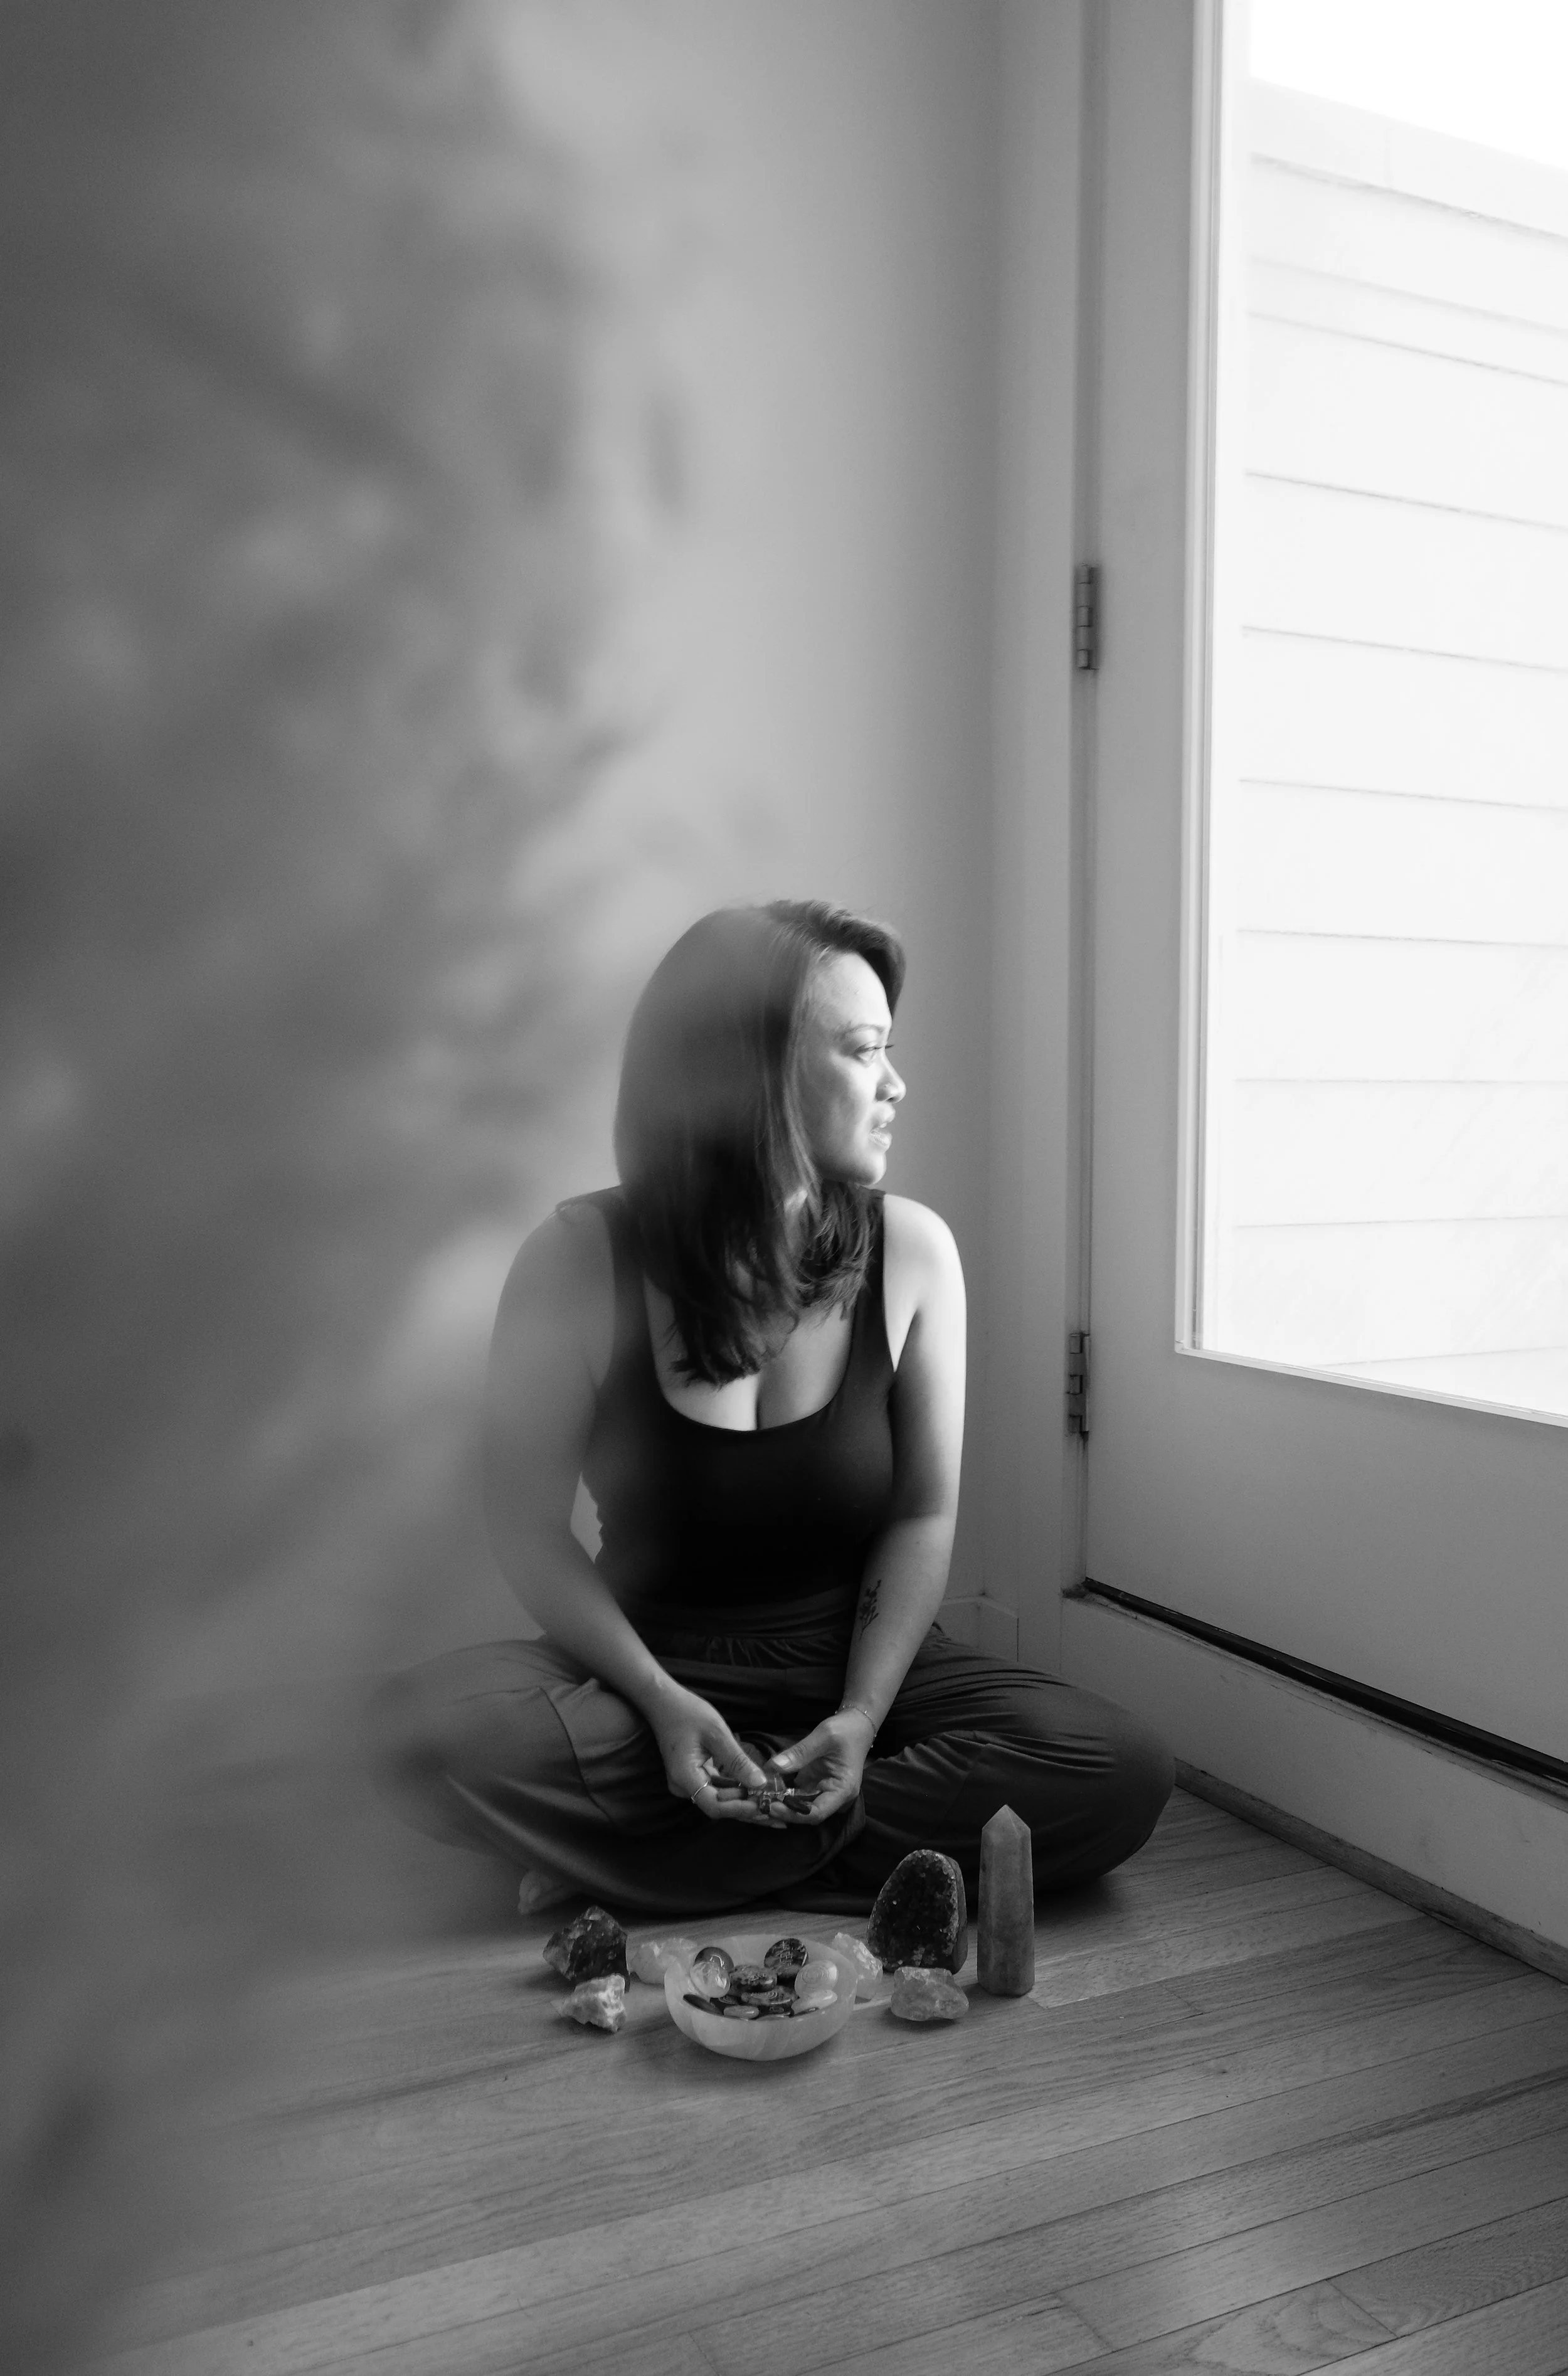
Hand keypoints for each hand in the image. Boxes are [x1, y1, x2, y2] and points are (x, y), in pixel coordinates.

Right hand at [646, 1683, 781, 1824]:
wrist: (663, 1702)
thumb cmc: (688, 1713)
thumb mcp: (717, 1734)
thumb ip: (737, 1761)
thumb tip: (760, 1784)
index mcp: (685, 1777)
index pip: (715, 1806)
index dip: (740, 1809)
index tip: (764, 1807)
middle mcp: (684, 1786)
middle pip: (718, 1807)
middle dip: (747, 1810)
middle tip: (777, 1816)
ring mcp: (687, 1782)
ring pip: (719, 1799)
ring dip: (743, 1802)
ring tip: (771, 1807)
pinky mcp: (694, 1776)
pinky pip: (716, 1789)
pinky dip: (735, 1791)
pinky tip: (755, 1792)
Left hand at [760, 1707, 875, 1823]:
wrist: (856, 1725)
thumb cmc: (845, 1730)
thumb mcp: (823, 1736)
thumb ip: (799, 1753)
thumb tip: (772, 1767)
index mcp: (842, 1789)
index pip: (817, 1813)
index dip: (793, 1813)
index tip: (772, 1806)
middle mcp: (835, 1797)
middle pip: (807, 1815)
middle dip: (782, 1811)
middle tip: (758, 1804)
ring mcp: (824, 1793)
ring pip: (800, 1808)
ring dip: (780, 1804)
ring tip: (757, 1800)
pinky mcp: (815, 1787)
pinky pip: (797, 1796)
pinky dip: (782, 1795)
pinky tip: (765, 1790)